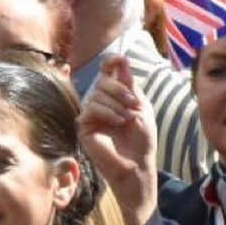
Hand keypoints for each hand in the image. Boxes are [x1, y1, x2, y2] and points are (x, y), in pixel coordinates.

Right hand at [78, 54, 157, 224]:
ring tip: (127, 120)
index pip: (106, 73)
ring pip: (95, 95)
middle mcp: (100, 103)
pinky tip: (118, 124)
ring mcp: (90, 116)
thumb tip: (121, 60)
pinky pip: (90, 110)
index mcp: (115, 97)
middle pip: (101, 81)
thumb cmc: (142, 140)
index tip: (119, 60)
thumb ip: (129, 84)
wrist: (136, 165)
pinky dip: (107, 114)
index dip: (110, 63)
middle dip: (120, 90)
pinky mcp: (83, 128)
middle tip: (134, 105)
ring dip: (116, 105)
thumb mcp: (140, 107)